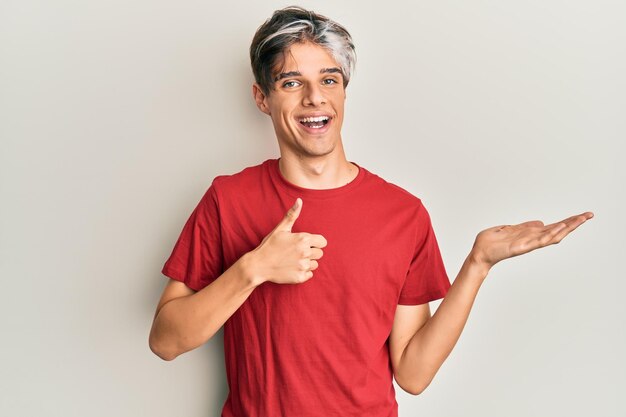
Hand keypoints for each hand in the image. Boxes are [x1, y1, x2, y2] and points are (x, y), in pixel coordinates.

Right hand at [248, 198, 327, 284]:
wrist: (258, 265)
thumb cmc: (269, 245)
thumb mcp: (281, 229)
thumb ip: (292, 215)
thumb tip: (299, 200)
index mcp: (303, 239)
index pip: (323, 242)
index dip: (315, 242)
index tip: (306, 243)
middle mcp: (305, 252)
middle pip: (320, 253)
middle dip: (311, 252)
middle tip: (296, 252)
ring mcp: (303, 266)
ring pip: (315, 264)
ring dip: (307, 262)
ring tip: (293, 260)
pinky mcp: (300, 278)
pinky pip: (309, 275)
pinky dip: (303, 273)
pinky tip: (292, 268)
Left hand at [470, 211, 593, 268]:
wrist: (479, 253)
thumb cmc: (491, 242)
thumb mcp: (509, 229)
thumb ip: (525, 226)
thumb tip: (540, 222)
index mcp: (530, 234)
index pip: (552, 226)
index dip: (567, 221)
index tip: (582, 215)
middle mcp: (532, 239)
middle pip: (558, 230)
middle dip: (574, 223)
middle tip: (590, 215)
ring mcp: (529, 244)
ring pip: (553, 235)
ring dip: (567, 227)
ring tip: (580, 219)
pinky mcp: (522, 247)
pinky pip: (540, 241)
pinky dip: (551, 234)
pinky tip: (561, 227)